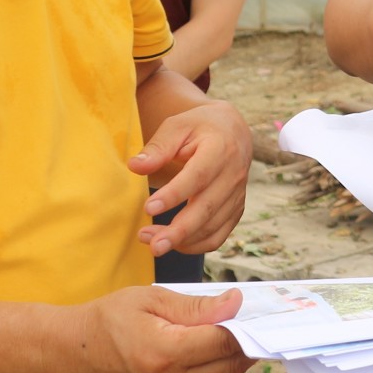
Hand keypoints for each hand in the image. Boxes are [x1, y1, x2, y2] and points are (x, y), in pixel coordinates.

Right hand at [71, 286, 251, 372]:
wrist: (73, 358)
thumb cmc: (109, 321)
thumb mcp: (150, 300)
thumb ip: (196, 306)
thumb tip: (236, 304)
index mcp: (164, 353)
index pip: (224, 343)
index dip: (242, 326)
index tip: (247, 313)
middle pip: (230, 366)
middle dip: (240, 344)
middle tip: (235, 325)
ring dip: (228, 364)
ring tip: (211, 343)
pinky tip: (199, 362)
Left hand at [130, 99, 254, 256]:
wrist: (232, 131)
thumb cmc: (199, 127)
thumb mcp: (177, 127)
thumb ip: (157, 147)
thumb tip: (134, 166)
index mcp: (220, 149)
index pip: (198, 176)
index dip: (174, 194)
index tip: (149, 208)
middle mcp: (233, 174)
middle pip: (207, 208)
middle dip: (179, 231)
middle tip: (152, 245)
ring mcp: (237, 195)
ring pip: (212, 226)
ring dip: (182, 240)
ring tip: (151, 242)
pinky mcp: (236, 210)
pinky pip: (219, 236)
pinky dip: (197, 245)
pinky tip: (173, 244)